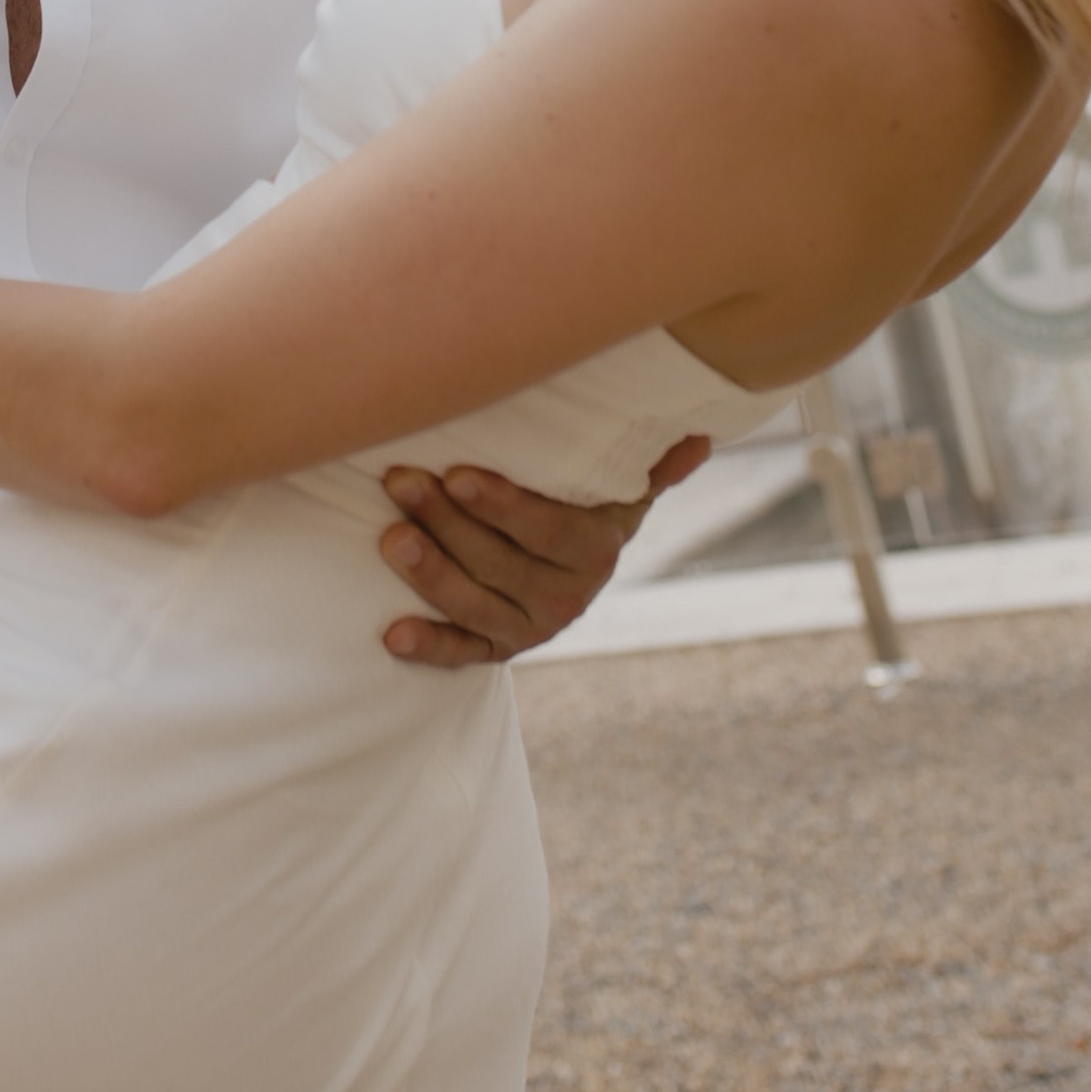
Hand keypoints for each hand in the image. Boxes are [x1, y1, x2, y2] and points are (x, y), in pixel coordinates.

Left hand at [376, 435, 710, 666]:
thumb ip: (653, 465)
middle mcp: (567, 597)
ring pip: (474, 605)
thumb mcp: (622, 485)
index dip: (503, 506)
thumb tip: (701, 436)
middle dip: (446, 522)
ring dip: (429, 574)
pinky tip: (392, 634)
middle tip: (401, 481)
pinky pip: (462, 655)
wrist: (570, 564)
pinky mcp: (497, 650)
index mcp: (596, 550)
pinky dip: (427, 648)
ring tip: (390, 539)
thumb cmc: (587, 501)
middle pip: (499, 562)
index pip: (547, 530)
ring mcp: (530, 628)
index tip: (457, 474)